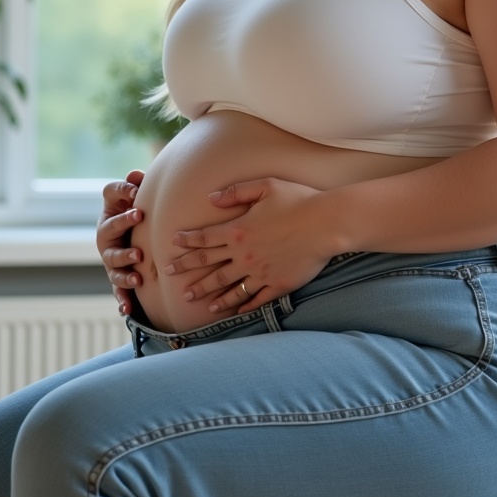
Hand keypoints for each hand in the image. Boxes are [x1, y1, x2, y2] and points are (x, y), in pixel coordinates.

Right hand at [96, 169, 145, 315]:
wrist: (133, 237)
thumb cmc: (135, 212)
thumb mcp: (135, 197)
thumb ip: (135, 186)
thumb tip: (137, 175)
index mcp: (111, 208)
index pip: (111, 196)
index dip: (122, 195)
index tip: (139, 202)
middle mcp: (106, 235)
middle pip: (108, 234)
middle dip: (122, 237)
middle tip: (140, 247)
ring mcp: (110, 258)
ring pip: (113, 265)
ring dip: (123, 271)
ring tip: (137, 277)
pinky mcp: (118, 277)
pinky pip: (117, 290)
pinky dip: (121, 300)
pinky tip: (126, 310)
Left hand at [167, 178, 333, 313]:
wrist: (327, 224)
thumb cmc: (299, 200)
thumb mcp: (265, 187)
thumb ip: (236, 192)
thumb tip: (211, 197)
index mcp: (238, 230)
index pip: (204, 238)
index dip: (187, 242)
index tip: (172, 245)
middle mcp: (244, 254)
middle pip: (209, 265)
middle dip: (187, 270)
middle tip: (169, 276)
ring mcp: (260, 272)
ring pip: (228, 286)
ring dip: (209, 293)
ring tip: (194, 299)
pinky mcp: (277, 284)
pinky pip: (255, 298)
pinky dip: (242, 305)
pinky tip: (234, 310)